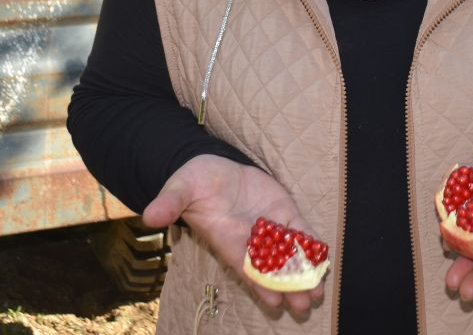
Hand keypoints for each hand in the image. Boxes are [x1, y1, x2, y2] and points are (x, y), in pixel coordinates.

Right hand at [142, 154, 325, 314]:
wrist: (212, 168)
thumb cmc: (193, 182)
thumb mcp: (179, 188)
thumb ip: (169, 203)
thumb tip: (148, 216)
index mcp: (227, 239)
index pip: (246, 267)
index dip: (261, 285)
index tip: (275, 302)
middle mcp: (250, 239)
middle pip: (271, 269)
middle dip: (288, 286)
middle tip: (305, 305)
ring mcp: (269, 226)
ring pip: (289, 254)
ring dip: (303, 272)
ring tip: (317, 292)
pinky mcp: (283, 210)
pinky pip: (299, 229)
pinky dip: (310, 242)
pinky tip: (323, 257)